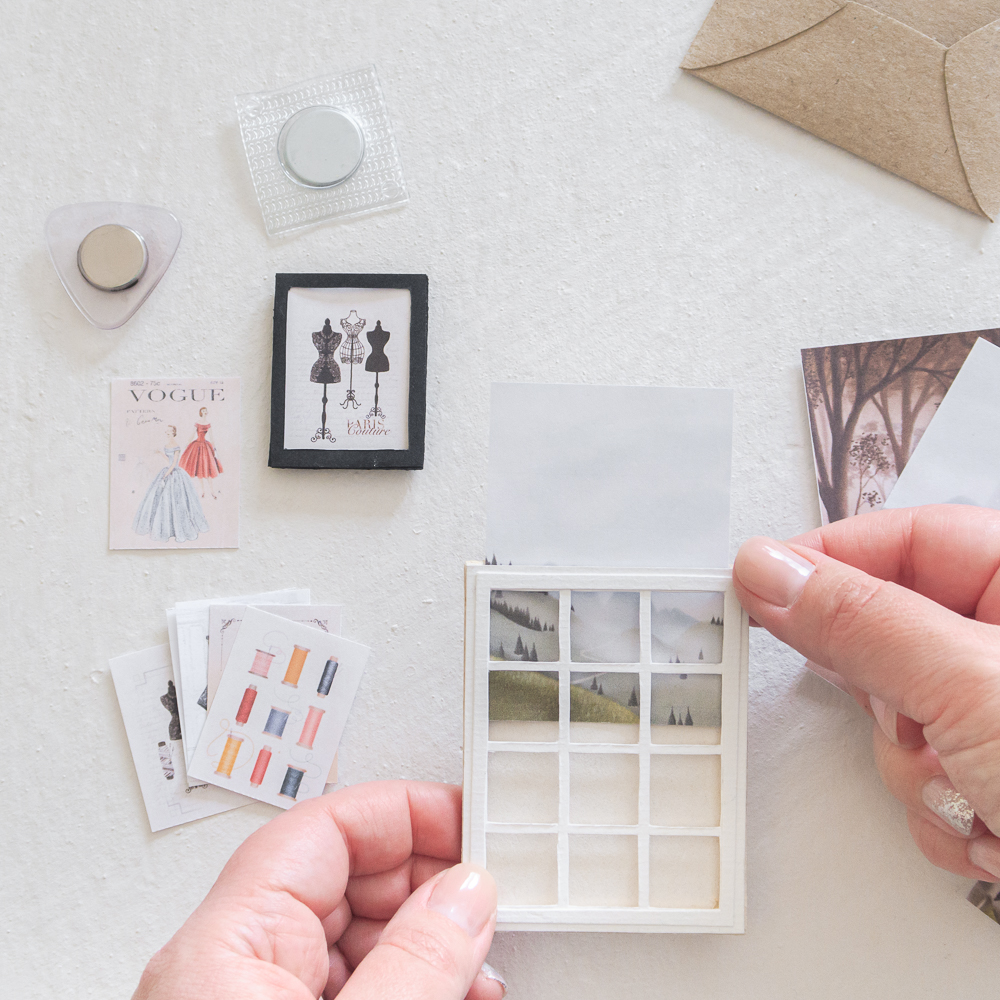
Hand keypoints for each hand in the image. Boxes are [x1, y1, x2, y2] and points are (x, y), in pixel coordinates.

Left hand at [133, 782, 502, 999]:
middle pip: (343, 880)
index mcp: (222, 951)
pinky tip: (456, 990)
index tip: (466, 818)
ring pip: (358, 939)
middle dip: (426, 881)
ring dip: (429, 941)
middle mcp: (233, 973)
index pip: (318, 832)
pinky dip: (412, 983)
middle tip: (485, 895)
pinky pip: (357, 987)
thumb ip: (413, 960)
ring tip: (479, 956)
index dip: (400, 812)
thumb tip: (467, 894)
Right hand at [733, 506, 999, 881]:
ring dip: (919, 772)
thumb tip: (773, 571)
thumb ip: (863, 621)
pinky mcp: (996, 777)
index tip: (762, 579)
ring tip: (977, 795)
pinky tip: (990, 829)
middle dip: (892, 699)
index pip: (912, 539)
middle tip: (912, 719)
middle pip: (894, 634)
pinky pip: (920, 779)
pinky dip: (939, 814)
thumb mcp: (977, 691)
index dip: (831, 557)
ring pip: (900, 719)